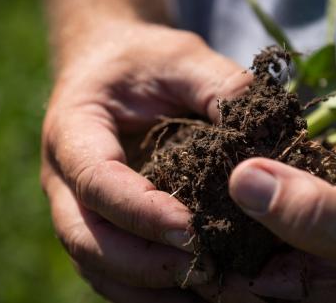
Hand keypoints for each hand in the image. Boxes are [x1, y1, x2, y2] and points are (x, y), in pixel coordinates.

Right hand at [41, 21, 255, 301]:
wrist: (109, 67)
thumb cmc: (143, 60)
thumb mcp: (181, 57)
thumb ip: (220, 86)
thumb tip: (271, 129)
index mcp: (74, 132)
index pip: (96, 181)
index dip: (140, 211)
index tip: (192, 229)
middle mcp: (64, 180)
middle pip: (86, 239)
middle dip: (144, 264)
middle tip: (207, 272)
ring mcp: (77, 208)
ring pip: (97, 266)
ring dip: (147, 289)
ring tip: (210, 292)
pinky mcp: (99, 225)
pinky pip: (113, 272)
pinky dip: (148, 291)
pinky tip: (195, 293)